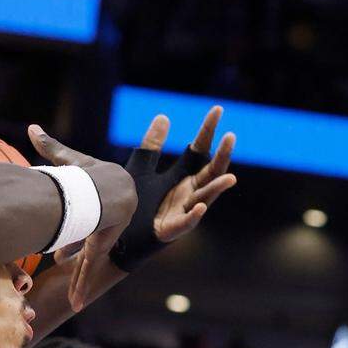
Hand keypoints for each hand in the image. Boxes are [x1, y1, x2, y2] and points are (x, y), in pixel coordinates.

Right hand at [27, 125, 135, 310]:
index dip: (73, 232)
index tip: (63, 243)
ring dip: (79, 282)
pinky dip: (82, 288)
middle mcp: (95, 226)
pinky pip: (87, 273)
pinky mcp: (96, 250)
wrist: (108, 188)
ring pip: (86, 265)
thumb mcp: (67, 161)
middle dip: (76, 255)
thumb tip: (32, 127)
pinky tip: (78, 305)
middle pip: (85, 246)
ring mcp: (96, 240)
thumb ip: (51, 147)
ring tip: (74, 300)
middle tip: (64, 262)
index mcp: (91, 208)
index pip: (83, 222)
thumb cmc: (90, 173)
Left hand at [104, 106, 235, 276]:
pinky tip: (200, 208)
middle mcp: (186, 194)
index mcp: (181, 178)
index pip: (199, 151)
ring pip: (203, 199)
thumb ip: (153, 146)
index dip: (208, 131)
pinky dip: (192, 217)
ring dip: (216, 189)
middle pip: (209, 173)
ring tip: (230, 178)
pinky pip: (184, 224)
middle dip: (221, 157)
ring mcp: (180, 213)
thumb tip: (164, 116)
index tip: (217, 109)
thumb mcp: (141, 169)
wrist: (116, 237)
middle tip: (231, 136)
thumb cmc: (134, 204)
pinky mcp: (168, 231)